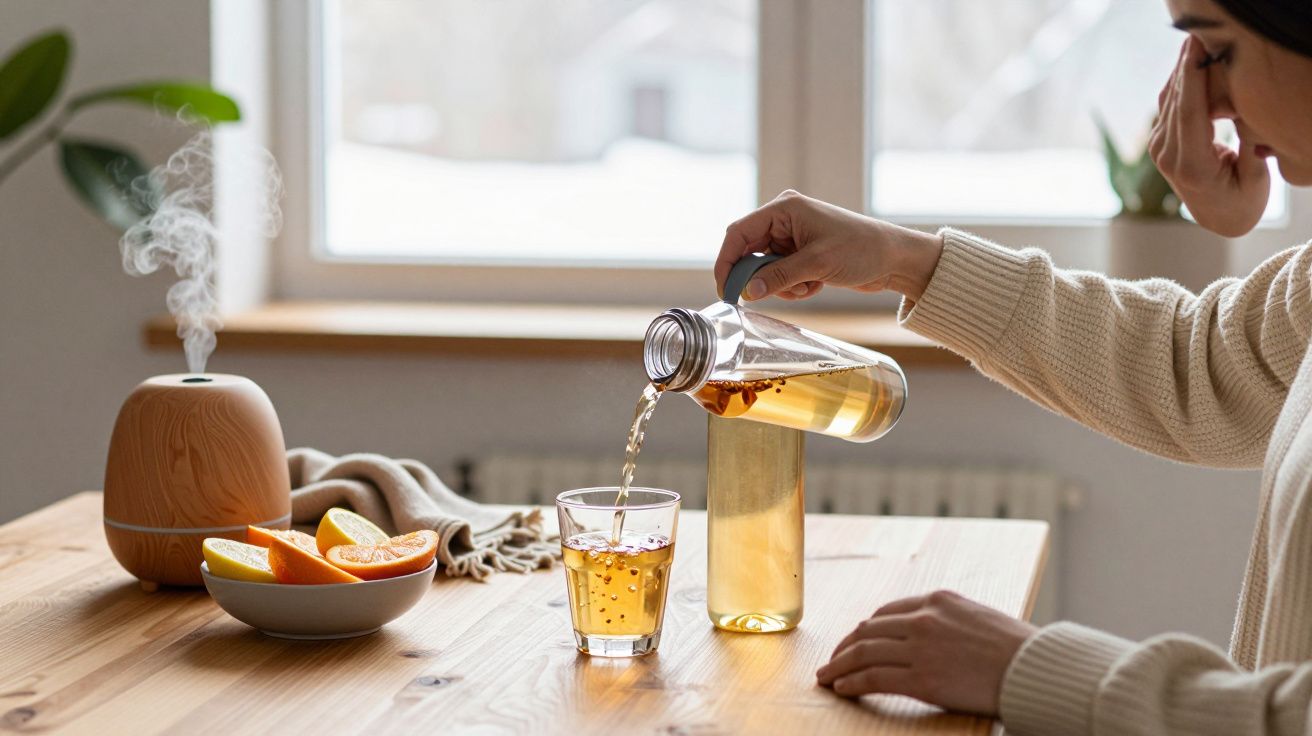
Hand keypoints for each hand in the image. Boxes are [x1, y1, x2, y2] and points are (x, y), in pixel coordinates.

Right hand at [715, 190, 942, 302]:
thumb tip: (747, 292)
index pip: (738, 234)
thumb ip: (779, 277)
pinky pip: (780, 275)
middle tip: (767, 296)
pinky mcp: (801, 254)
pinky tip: (816, 285)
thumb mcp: (817, 264)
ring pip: (764, 269)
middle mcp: (784, 220)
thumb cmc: (861, 249)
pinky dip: (793, 286)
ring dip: (781, 285)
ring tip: (807, 286)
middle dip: (760, 278)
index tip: (725, 290)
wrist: (894, 258)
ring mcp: (792, 238)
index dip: (726, 262)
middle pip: (749, 253)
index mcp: (784, 209)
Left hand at [815, 590, 1037, 714]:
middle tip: (832, 661)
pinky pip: (874, 678)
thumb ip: (948, 622)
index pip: (886, 613)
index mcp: (937, 600)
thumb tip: (929, 637)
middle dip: (845, 647)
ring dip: (839, 665)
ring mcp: (920, 648)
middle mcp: (923, 619)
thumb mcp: (978, 619)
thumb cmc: (1016, 649)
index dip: (864, 631)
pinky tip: (843, 689)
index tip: (854, 642)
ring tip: (827, 677)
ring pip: (863, 652)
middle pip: (868, 630)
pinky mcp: (921, 678)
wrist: (1035, 668)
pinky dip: (852, 682)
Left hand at [1149, 36, 1268, 236]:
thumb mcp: (1254, 176)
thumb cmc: (1243, 200)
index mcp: (1192, 166)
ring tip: (1196, 42)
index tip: (1197, 48)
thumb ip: (1249, 143)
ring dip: (1182, 70)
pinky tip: (1192, 62)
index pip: (1190, 114)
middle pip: (1176, 102)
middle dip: (1187, 65)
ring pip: (1169, 101)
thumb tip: (1245, 108)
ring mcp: (1160, 150)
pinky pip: (1169, 106)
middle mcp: (1168, 157)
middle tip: (1199, 34)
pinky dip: (1180, 82)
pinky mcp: (1160, 143)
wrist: (1218, 218)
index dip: (1192, 77)